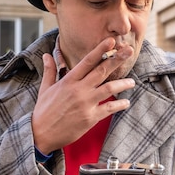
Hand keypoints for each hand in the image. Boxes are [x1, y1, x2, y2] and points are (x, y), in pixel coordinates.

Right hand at [31, 37, 135, 152]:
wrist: (41, 134)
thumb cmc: (43, 111)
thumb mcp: (45, 88)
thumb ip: (50, 70)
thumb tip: (47, 55)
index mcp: (68, 81)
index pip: (87, 61)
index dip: (100, 49)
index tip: (111, 41)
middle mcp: (78, 90)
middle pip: (101, 71)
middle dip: (117, 59)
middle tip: (129, 51)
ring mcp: (85, 104)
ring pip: (109, 88)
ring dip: (122, 84)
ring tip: (132, 82)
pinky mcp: (90, 118)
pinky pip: (108, 109)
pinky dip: (119, 105)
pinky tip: (126, 103)